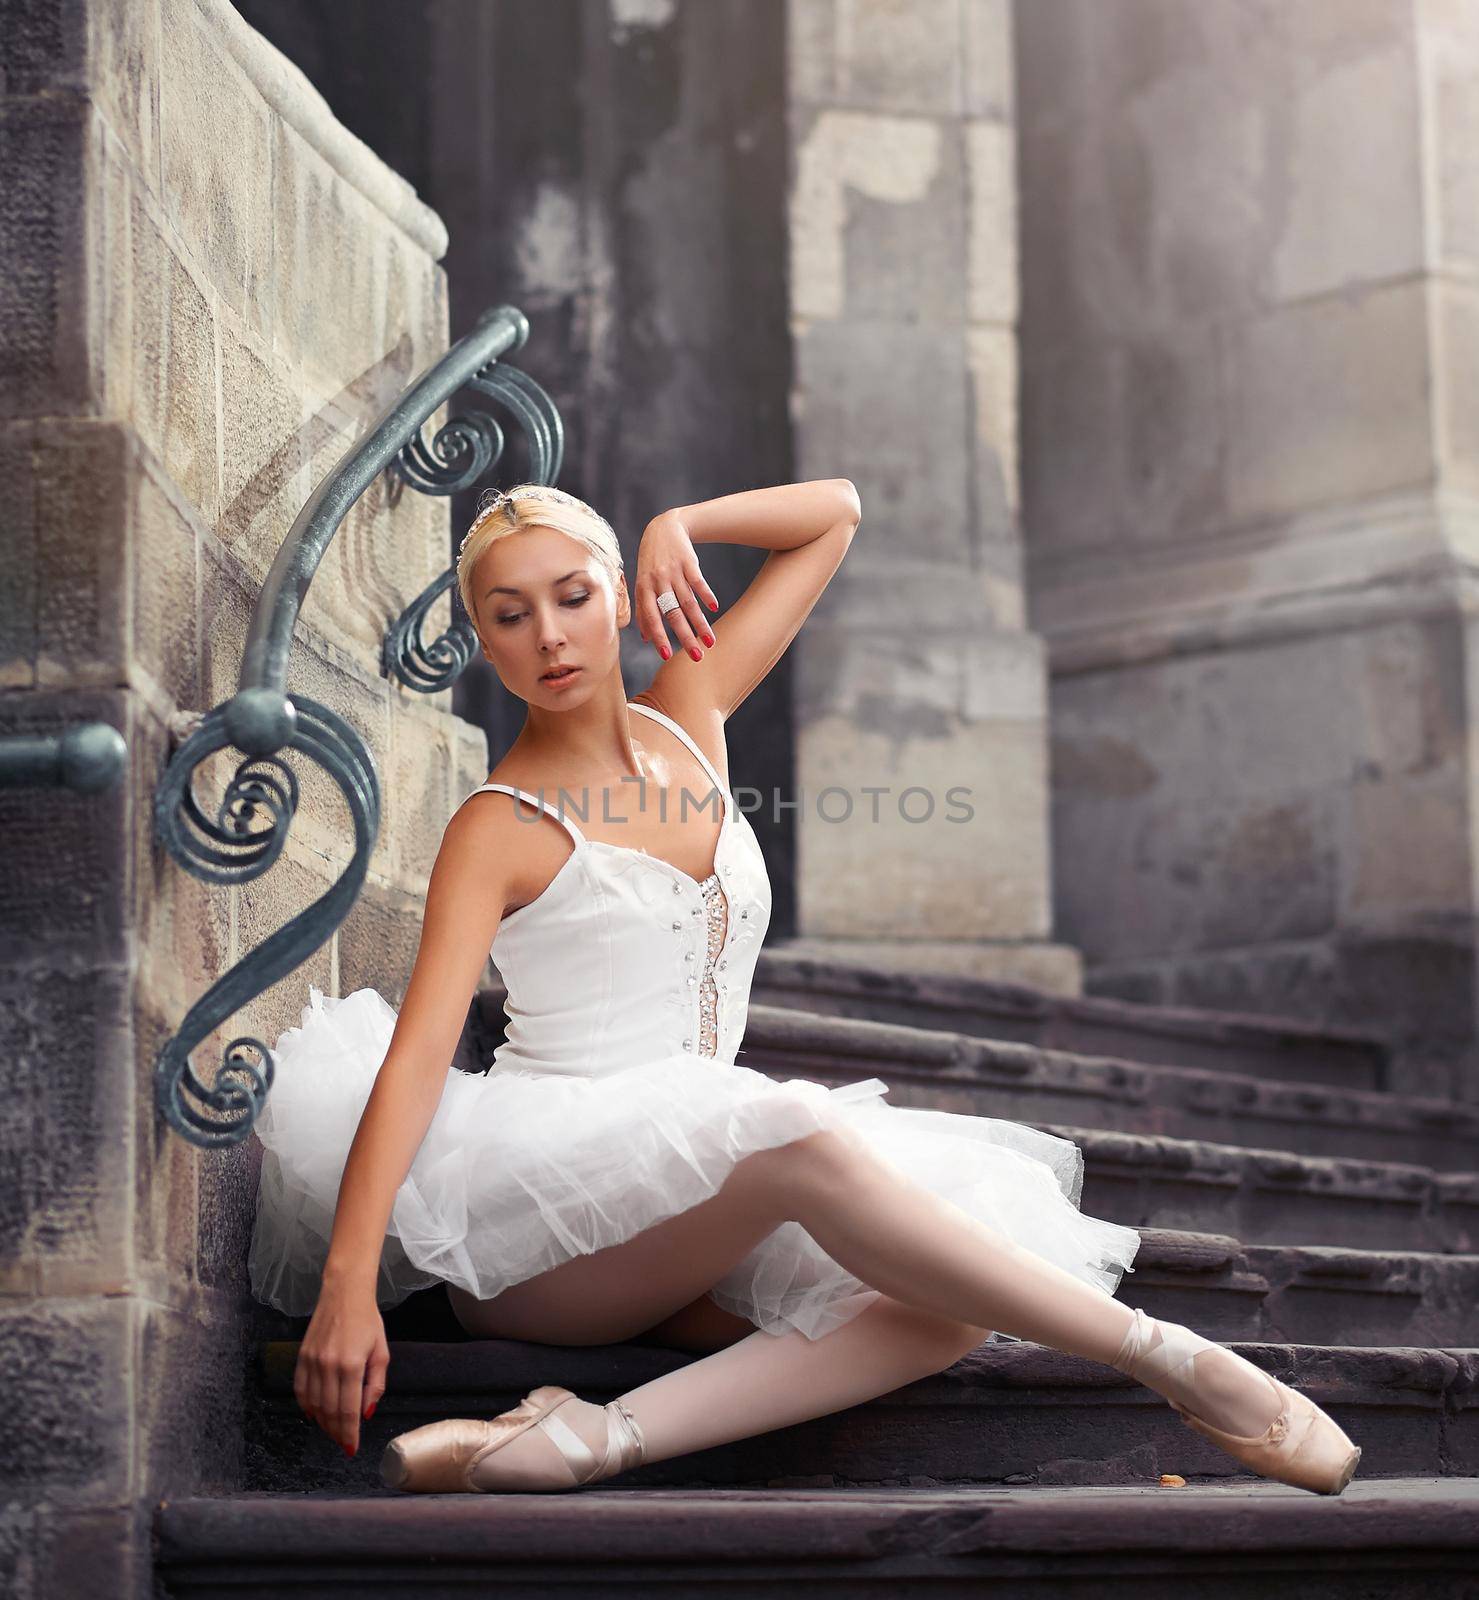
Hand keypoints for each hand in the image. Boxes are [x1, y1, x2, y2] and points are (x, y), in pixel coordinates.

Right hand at [294, 1280, 389, 1457]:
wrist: (344, 1293)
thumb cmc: (368, 1321)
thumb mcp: (381, 1352)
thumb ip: (375, 1384)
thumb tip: (367, 1413)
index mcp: (351, 1365)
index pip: (348, 1410)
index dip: (349, 1433)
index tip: (351, 1448)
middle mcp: (328, 1365)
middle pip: (329, 1411)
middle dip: (336, 1432)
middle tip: (343, 1443)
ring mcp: (312, 1361)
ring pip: (313, 1404)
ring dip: (322, 1422)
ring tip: (332, 1431)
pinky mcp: (301, 1356)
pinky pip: (300, 1389)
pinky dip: (306, 1406)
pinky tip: (313, 1415)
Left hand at [636, 510, 718, 662]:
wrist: (663, 528)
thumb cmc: (651, 561)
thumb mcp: (641, 583)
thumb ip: (642, 610)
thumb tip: (645, 639)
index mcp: (644, 589)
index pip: (651, 617)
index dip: (658, 636)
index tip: (667, 656)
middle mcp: (658, 581)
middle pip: (673, 614)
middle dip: (685, 637)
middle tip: (696, 657)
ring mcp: (673, 571)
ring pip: (688, 602)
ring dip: (701, 623)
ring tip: (711, 641)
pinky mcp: (688, 562)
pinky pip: (698, 582)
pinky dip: (707, 595)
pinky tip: (714, 608)